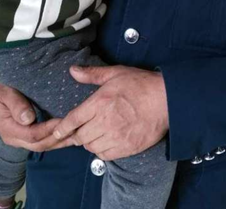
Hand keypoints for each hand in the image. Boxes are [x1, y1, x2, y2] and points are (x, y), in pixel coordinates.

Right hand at [0, 72, 72, 151]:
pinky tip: (71, 133)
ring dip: (60, 141)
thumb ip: (15, 105)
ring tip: (78, 133)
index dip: (48, 130)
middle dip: (58, 138)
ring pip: (44, 145)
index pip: (32, 135)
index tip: (63, 121)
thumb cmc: (1, 86)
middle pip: (39, 144)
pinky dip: (58, 139)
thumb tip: (28, 119)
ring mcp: (22, 138)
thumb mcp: (4, 93)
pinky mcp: (29, 135)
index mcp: (8, 129)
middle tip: (76, 128)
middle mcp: (15, 138)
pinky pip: (45, 141)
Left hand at [53, 65, 168, 160]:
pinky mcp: (126, 148)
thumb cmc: (141, 84)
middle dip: (79, 133)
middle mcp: (105, 121)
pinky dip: (102, 150)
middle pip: (80, 136)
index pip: (73, 119)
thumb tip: (73, 70)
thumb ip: (92, 74)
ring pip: (91, 147)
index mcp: (100, 102)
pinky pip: (105, 155)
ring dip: (90, 141)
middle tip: (84, 127)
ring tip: (97, 132)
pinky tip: (107, 140)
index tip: (57, 131)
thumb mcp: (116, 73)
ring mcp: (116, 137)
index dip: (63, 127)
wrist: (167, 100)